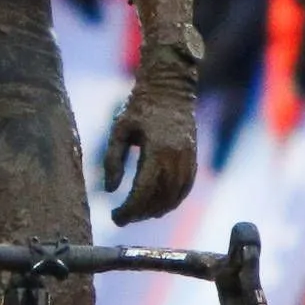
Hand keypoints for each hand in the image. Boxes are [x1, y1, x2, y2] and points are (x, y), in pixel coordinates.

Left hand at [103, 47, 198, 225]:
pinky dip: (173, 201)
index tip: (115, 217)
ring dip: (156, 211)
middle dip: (140, 214)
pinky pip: (185, 188)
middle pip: (159, 200)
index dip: (129, 210)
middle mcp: (176, 158)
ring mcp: (188, 159)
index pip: (143, 192)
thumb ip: (113, 160)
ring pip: (174, 197)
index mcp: (156, 151)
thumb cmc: (140, 106)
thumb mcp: (120, 129)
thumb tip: (110, 191)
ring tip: (138, 213)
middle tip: (123, 217)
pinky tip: (158, 205)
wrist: (170, 87)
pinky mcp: (193, 158)